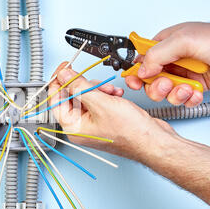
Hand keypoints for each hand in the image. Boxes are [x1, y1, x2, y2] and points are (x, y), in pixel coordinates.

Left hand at [49, 63, 177, 161]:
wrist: (153, 141)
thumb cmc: (130, 132)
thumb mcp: (100, 102)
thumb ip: (79, 86)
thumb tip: (64, 75)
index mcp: (73, 127)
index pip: (56, 100)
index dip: (59, 81)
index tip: (64, 67)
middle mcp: (80, 127)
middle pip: (72, 96)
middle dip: (85, 85)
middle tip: (94, 81)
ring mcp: (93, 124)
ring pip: (87, 96)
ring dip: (99, 89)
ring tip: (110, 91)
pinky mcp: (105, 120)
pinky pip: (99, 101)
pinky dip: (107, 95)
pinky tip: (116, 95)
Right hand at [125, 22, 209, 106]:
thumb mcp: (183, 41)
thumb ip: (158, 55)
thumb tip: (140, 70)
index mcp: (164, 44)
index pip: (141, 60)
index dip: (135, 73)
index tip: (135, 82)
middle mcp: (172, 60)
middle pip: (150, 81)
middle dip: (157, 87)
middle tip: (167, 84)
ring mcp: (183, 74)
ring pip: (165, 93)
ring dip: (175, 94)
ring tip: (187, 88)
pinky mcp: (195, 86)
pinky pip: (183, 99)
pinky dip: (188, 99)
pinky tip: (196, 93)